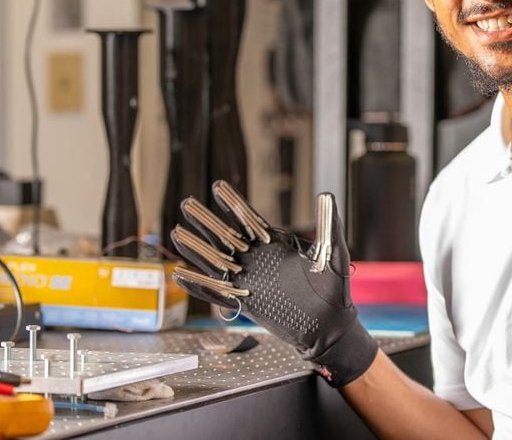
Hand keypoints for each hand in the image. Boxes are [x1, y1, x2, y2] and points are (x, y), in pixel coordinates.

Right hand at [170, 181, 377, 386]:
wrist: (331, 326)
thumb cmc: (334, 290)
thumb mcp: (332, 252)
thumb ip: (328, 224)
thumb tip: (328, 194)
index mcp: (275, 246)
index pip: (249, 220)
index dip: (232, 203)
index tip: (218, 185)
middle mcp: (258, 261)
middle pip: (225, 236)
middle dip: (206, 220)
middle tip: (187, 202)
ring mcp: (249, 281)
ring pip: (216, 261)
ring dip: (196, 248)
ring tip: (176, 231)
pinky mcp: (245, 303)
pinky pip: (216, 292)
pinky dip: (198, 285)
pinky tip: (180, 274)